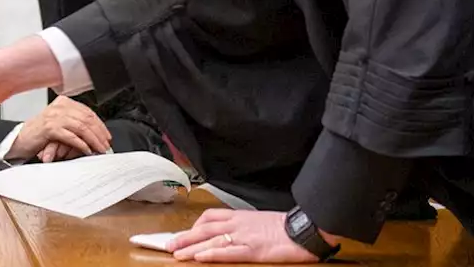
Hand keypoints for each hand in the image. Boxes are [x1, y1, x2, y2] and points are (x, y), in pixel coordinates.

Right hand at [8, 96, 110, 161]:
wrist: (20, 140)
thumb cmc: (40, 134)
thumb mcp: (59, 123)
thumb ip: (74, 123)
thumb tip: (96, 133)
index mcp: (63, 102)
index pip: (88, 111)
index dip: (100, 125)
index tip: (106, 136)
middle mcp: (59, 106)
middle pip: (86, 118)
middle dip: (99, 133)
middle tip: (105, 145)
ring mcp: (54, 116)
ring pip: (81, 127)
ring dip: (93, 140)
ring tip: (99, 149)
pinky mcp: (49, 128)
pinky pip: (71, 136)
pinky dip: (81, 144)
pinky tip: (86, 150)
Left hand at [168, 210, 326, 262]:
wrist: (304, 229)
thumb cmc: (286, 227)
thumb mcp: (259, 221)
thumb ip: (243, 225)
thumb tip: (230, 233)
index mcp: (240, 216)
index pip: (210, 217)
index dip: (194, 225)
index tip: (184, 233)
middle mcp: (238, 224)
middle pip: (204, 229)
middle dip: (184, 237)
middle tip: (169, 245)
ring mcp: (244, 237)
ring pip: (211, 241)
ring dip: (191, 247)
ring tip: (177, 253)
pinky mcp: (252, 250)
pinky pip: (227, 252)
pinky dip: (211, 254)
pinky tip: (199, 257)